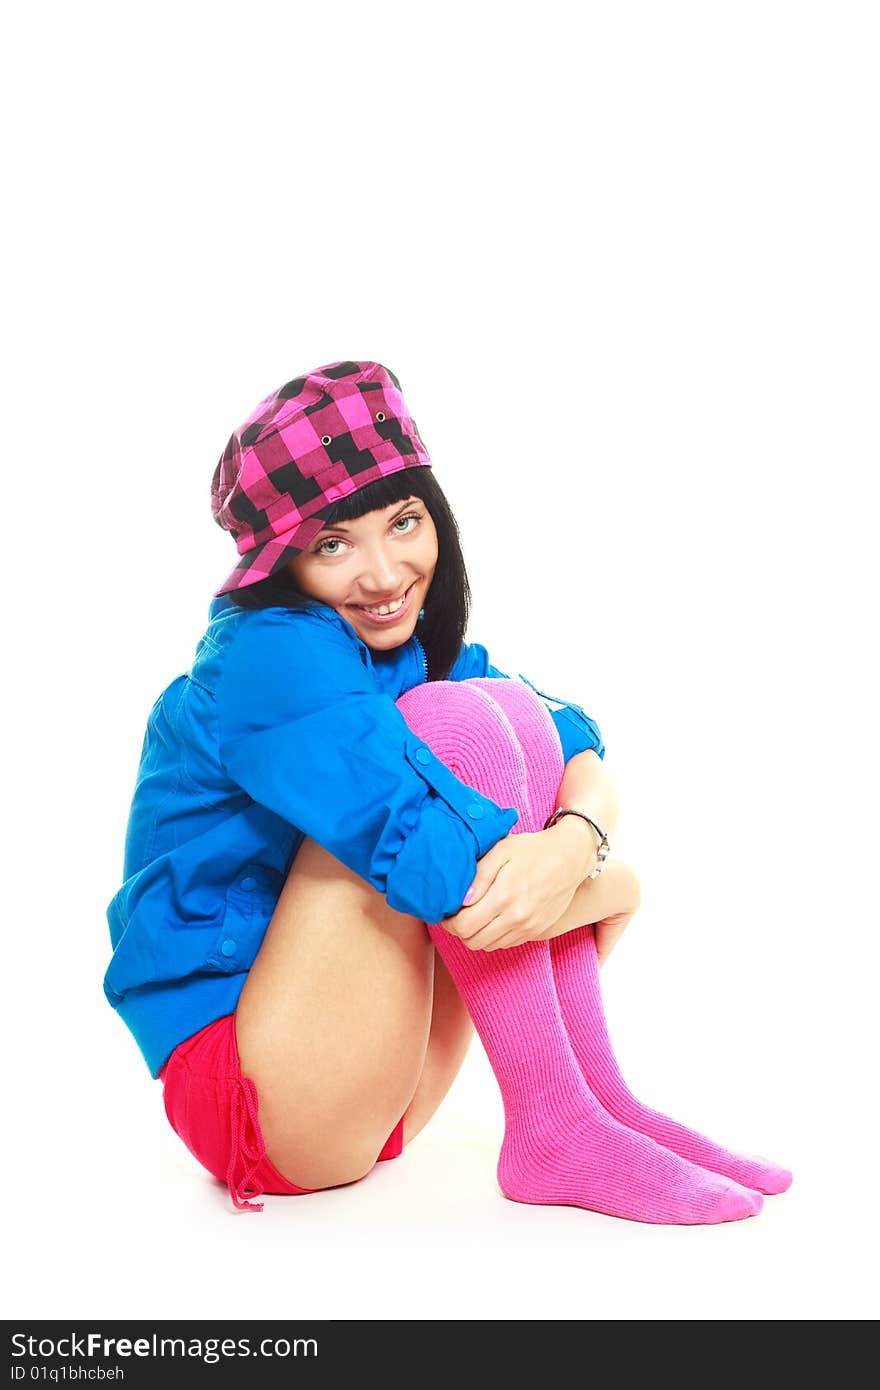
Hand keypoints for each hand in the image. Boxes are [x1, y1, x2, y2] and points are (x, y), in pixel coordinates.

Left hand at [441, 830, 582, 951]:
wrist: (571, 857)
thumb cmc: (533, 850)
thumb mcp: (501, 851)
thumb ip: (479, 876)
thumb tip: (461, 900)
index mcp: (504, 897)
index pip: (463, 926)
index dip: (449, 921)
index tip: (448, 911)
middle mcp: (516, 918)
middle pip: (473, 941)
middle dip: (460, 930)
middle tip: (459, 914)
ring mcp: (528, 927)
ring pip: (488, 946)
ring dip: (477, 934)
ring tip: (476, 914)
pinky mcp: (537, 931)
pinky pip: (505, 944)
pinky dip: (494, 935)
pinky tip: (494, 917)